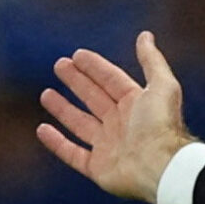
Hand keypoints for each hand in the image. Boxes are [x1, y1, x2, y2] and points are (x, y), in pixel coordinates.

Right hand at [36, 33, 195, 202]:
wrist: (161, 166)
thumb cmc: (161, 126)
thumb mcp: (162, 86)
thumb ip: (152, 61)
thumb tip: (145, 35)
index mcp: (138, 105)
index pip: (112, 80)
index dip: (96, 67)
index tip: (77, 54)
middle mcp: (123, 125)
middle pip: (95, 98)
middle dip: (78, 82)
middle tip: (59, 65)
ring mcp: (110, 147)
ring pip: (81, 124)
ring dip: (63, 109)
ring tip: (46, 93)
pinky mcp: (99, 168)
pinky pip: (73, 153)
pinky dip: (56, 143)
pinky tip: (42, 129)